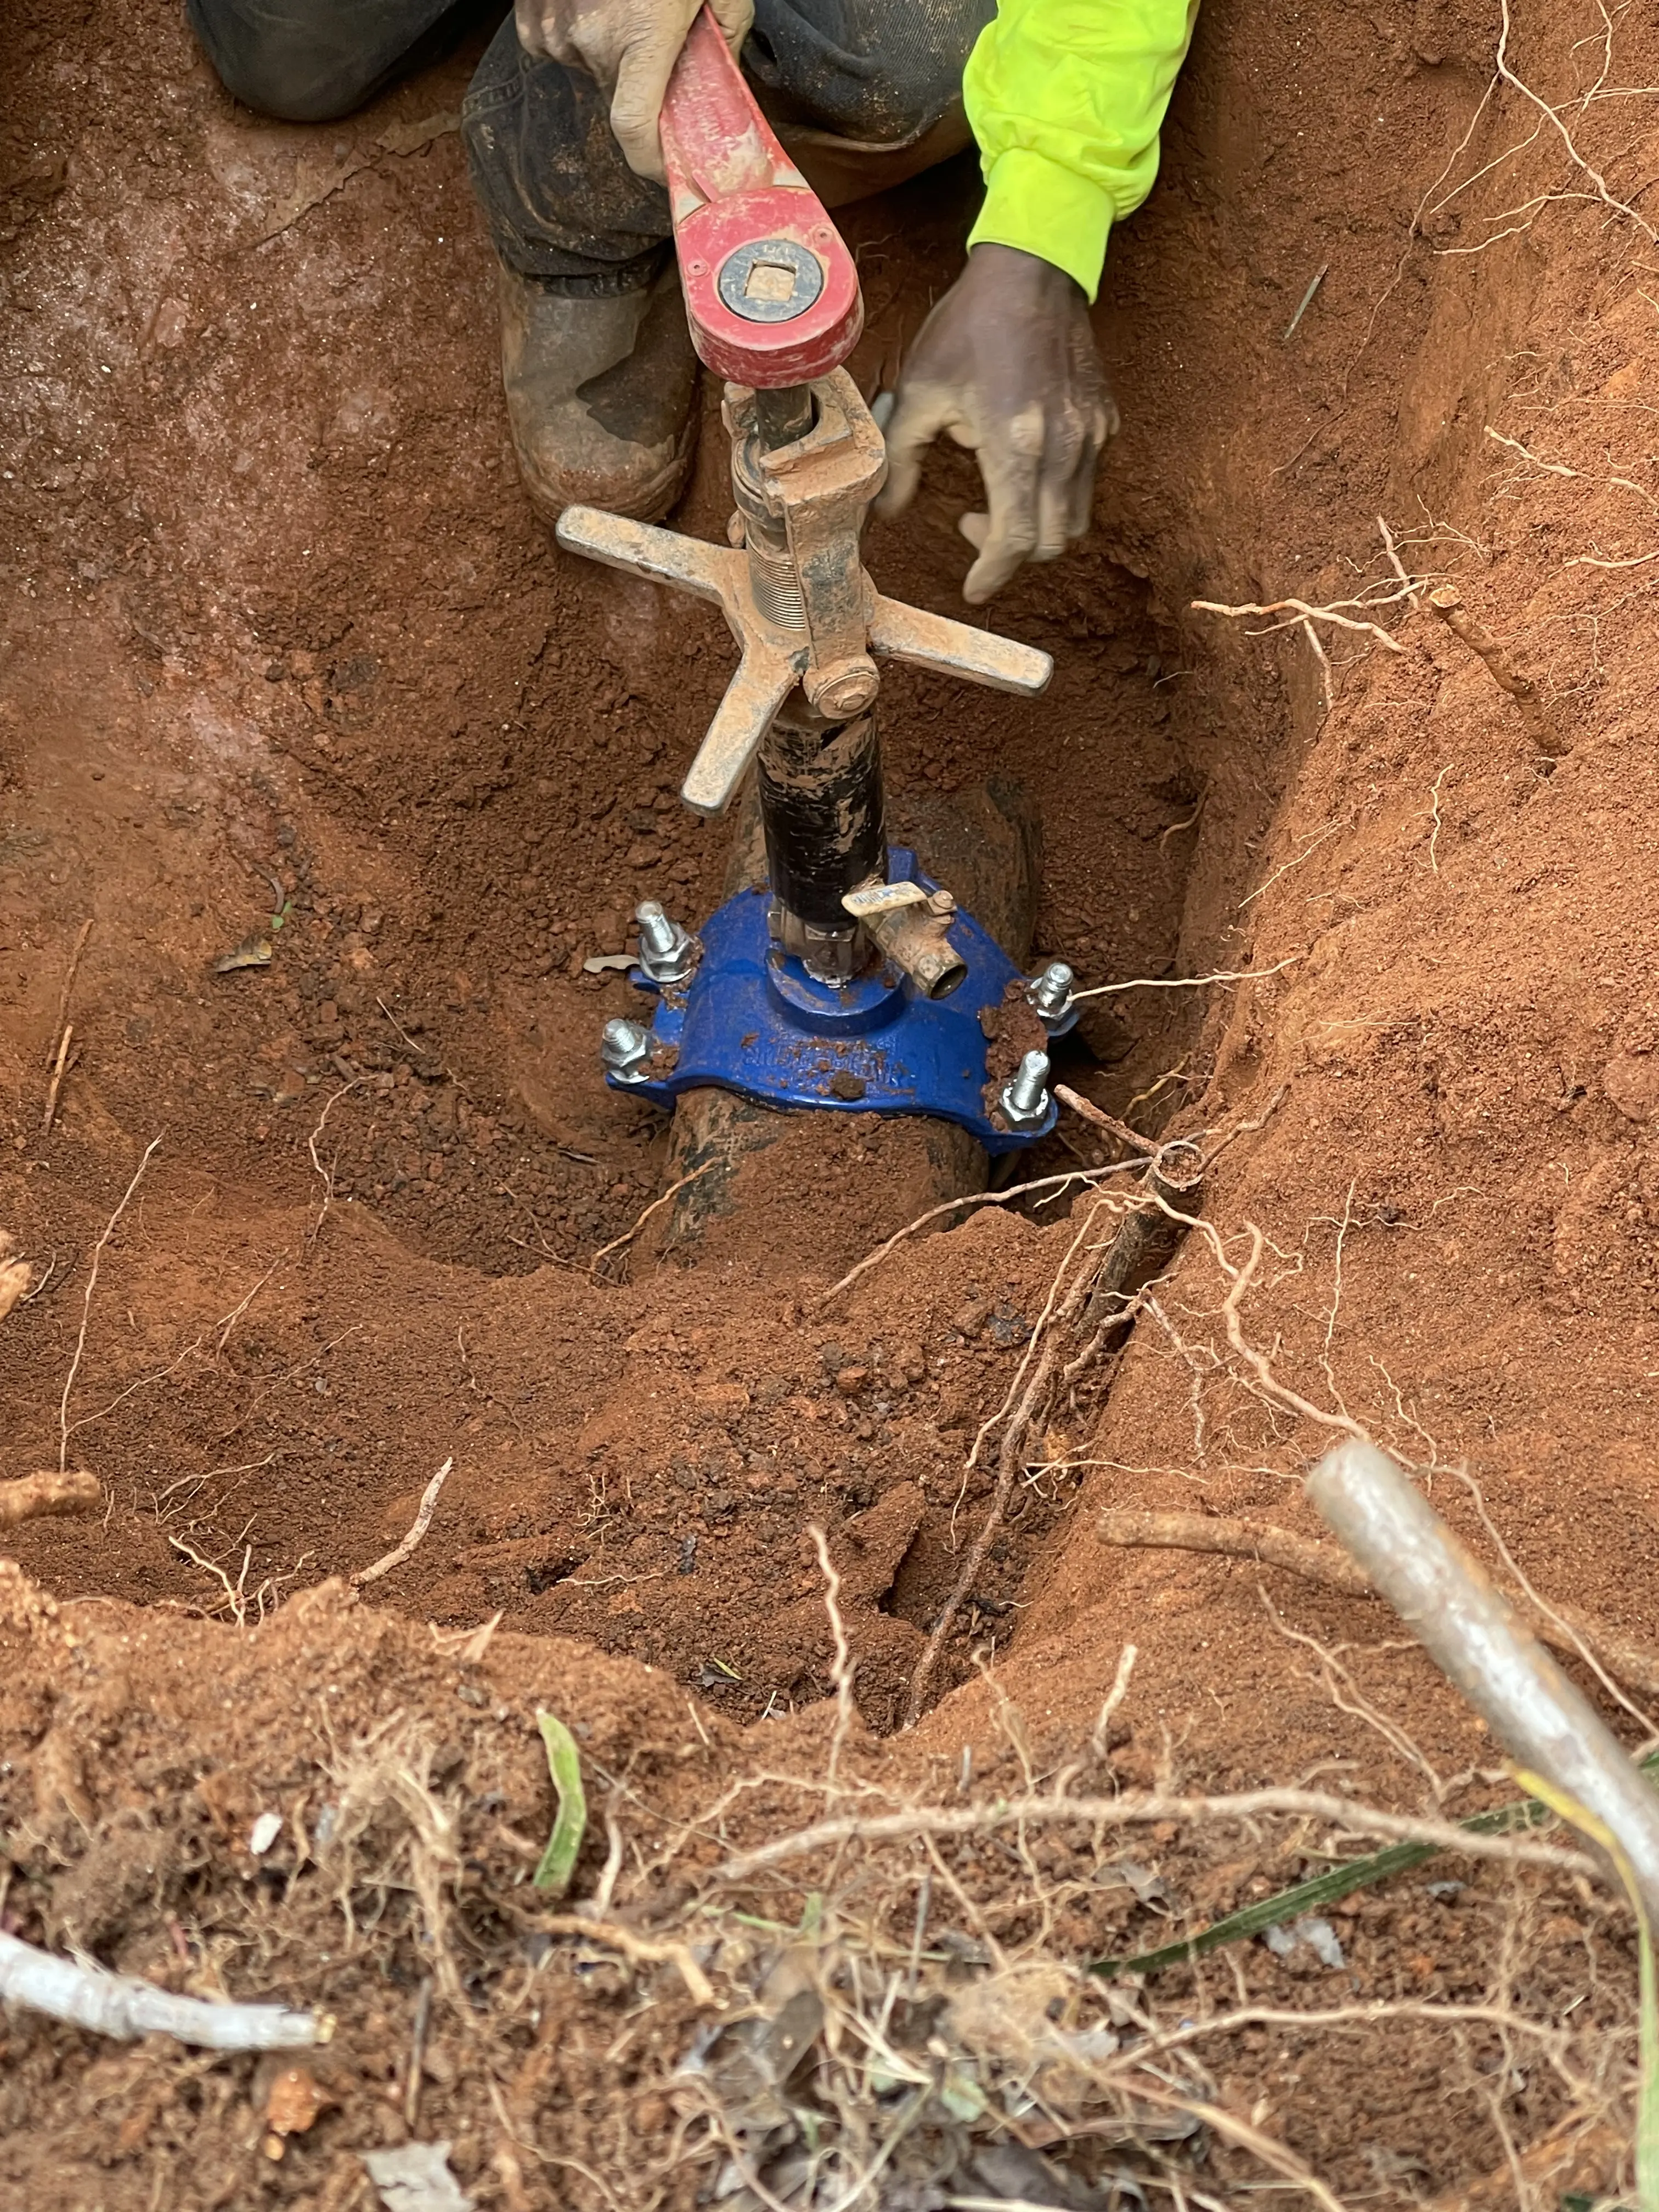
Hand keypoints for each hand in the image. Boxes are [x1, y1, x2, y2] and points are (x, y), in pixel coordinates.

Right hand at [515, 0, 752, 181]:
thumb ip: (726, 36)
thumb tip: (724, 81)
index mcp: (641, 36)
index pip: (634, 129)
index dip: (650, 161)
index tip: (665, 170)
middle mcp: (594, 39)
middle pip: (620, 96)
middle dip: (643, 85)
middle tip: (659, 48)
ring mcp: (556, 28)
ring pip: (591, 68)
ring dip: (611, 53)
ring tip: (626, 9)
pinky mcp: (532, 17)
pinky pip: (559, 46)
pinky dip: (580, 34)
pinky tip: (594, 2)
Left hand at [875, 244, 1117, 603]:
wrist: (1033, 269)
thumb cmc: (972, 325)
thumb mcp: (920, 391)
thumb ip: (901, 459)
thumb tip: (886, 511)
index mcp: (1016, 444)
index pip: (1014, 542)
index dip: (991, 574)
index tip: (973, 587)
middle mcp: (1063, 446)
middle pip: (1051, 543)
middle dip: (1012, 554)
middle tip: (975, 527)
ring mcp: (1091, 434)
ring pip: (1076, 519)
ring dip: (1037, 527)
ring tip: (999, 496)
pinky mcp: (1104, 420)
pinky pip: (1087, 481)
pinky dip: (1058, 494)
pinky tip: (1026, 464)